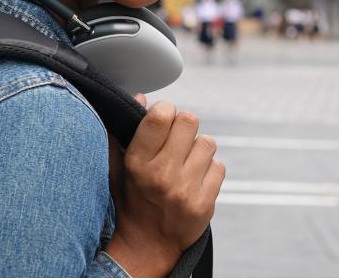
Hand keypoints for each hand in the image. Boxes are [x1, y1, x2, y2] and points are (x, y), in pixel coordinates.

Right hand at [105, 95, 223, 277]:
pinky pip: (219, 166)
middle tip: (176, 141)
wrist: (148, 243)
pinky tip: (195, 179)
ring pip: (207, 143)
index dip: (165, 110)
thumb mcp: (119, 166)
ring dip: (198, 149)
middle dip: (184, 126)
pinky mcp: (204, 204)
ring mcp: (184, 190)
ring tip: (186, 162)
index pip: (160, 115)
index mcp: (137, 162)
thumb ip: (124, 130)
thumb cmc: (133, 198)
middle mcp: (161, 175)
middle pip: (189, 121)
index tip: (162, 119)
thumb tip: (142, 96)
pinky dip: (210, 169)